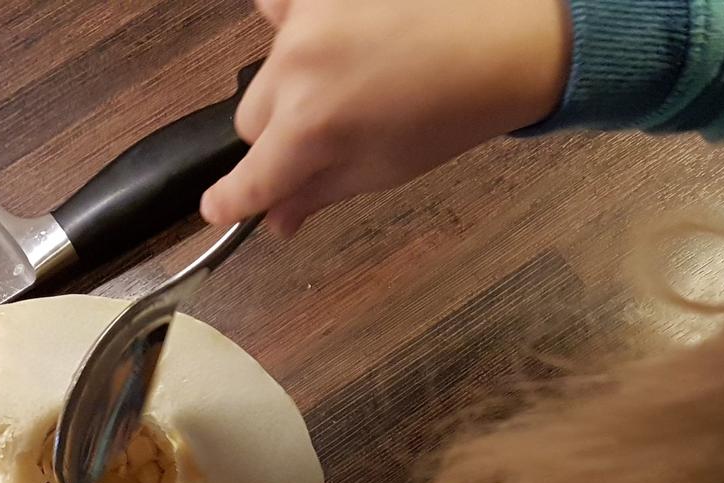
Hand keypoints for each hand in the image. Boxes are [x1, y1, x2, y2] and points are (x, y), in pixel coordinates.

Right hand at [203, 0, 572, 235]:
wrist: (506, 36)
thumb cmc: (452, 110)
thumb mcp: (383, 168)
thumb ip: (318, 192)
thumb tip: (276, 220)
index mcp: (311, 129)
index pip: (250, 176)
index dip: (231, 200)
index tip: (218, 209)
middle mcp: (295, 70)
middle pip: (251, 120)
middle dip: (281, 134)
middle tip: (331, 129)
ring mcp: (303, 18)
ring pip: (265, 66)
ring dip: (292, 79)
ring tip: (349, 74)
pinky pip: (275, 6)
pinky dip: (292, 22)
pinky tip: (330, 30)